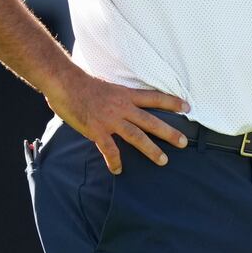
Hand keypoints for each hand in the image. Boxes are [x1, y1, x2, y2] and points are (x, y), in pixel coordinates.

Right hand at [45, 69, 188, 174]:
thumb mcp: (108, 86)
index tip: (187, 107)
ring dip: (151, 150)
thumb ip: (117, 96)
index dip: (171, 102)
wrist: (65, 82)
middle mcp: (122, 107)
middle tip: (183, 142)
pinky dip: (114, 161)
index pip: (154, 97)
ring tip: (163, 160)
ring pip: (137, 136)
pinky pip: (109, 149)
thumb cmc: (82, 82)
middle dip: (169, 132)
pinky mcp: (97, 130)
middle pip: (151, 121)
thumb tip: (120, 102)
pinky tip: (118, 170)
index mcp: (126, 94)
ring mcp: (111, 120)